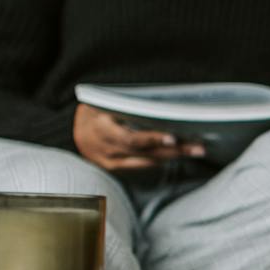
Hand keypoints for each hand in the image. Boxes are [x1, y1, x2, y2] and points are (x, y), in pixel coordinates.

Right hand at [73, 105, 205, 170]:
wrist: (71, 128)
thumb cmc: (94, 109)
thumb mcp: (104, 101)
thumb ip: (126, 105)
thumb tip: (161, 103)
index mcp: (100, 127)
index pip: (130, 137)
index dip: (152, 138)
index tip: (173, 137)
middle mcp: (104, 146)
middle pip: (144, 151)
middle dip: (174, 149)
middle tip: (199, 147)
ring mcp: (108, 159)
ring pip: (146, 160)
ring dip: (173, 155)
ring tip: (195, 150)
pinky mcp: (113, 167)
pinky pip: (141, 165)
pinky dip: (159, 159)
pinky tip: (176, 154)